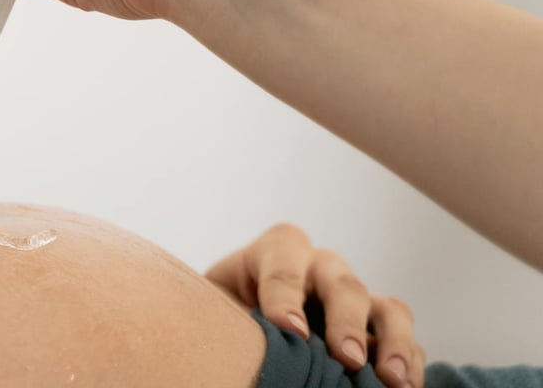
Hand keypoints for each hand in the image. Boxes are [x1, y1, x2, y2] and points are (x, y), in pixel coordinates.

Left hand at [206, 224, 424, 387]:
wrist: (239, 321)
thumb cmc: (224, 311)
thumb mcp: (216, 303)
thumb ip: (224, 314)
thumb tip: (229, 345)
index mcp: (276, 251)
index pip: (281, 265)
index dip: (284, 297)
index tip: (289, 332)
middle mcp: (321, 267)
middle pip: (342, 285)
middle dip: (346, 322)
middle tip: (346, 358)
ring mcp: (356, 297)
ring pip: (388, 308)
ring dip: (393, 343)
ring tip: (391, 380)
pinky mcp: (379, 327)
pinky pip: (405, 339)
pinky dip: (410, 363)